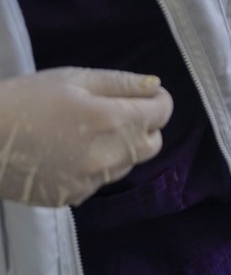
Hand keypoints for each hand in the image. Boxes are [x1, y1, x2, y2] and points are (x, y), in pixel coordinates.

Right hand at [0, 67, 173, 206]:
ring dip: (120, 148)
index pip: (162, 113)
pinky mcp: (73, 197)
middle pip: (152, 143)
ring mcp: (91, 181)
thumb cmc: (25, 99)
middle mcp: (109, 155)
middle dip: (143, 126)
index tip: (142, 95)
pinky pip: (100, 181)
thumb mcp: (74, 78)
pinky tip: (68, 152)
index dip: (156, 100)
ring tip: (85, 132)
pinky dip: (95, 166)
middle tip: (116, 113)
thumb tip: (155, 86)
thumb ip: (121, 83)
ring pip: (127, 164)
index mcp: (113, 120)